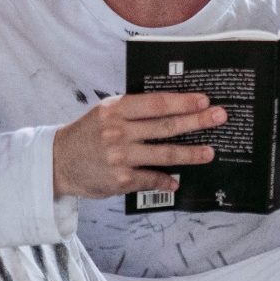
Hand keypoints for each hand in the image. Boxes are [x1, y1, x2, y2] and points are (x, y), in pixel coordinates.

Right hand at [52, 92, 226, 199]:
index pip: (156, 103)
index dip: (182, 101)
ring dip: (191, 153)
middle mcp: (119, 131)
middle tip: (219, 117)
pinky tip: (177, 180)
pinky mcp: (121, 180)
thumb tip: (171, 106)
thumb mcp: (105, 112)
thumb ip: (133, 109)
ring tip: (210, 152)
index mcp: (116, 109)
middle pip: (166, 125)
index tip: (203, 100)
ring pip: (164, 153)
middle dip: (197, 121)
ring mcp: (120, 156)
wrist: (60, 161)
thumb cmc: (87, 133)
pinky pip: (151, 179)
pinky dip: (166, 180)